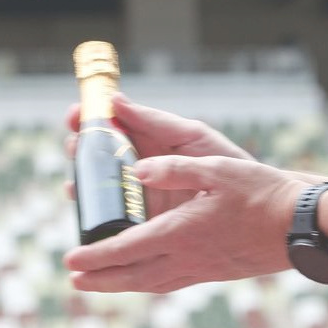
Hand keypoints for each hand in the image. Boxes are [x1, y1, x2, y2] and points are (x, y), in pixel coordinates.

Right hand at [64, 94, 252, 217]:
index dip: (87, 119)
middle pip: (95, 158)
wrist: (252, 205)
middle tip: (75, 148)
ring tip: (76, 185)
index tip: (74, 115)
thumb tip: (115, 99)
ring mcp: (137, 199)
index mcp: (146, 142)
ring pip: (98, 191)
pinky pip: (112, 223)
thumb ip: (155, 120)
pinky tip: (89, 217)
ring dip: (81, 185)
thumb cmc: (224, 163)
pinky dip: (96, 219)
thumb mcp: (190, 136)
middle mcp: (136, 170)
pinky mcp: (142, 228)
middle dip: (80, 151)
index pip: (107, 126)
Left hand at [65, 153, 315, 292]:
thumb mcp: (218, 168)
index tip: (71, 261)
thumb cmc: (262, 193)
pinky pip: (171, 283)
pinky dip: (148, 283)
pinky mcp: (215, 273)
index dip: (96, 256)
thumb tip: (138, 169)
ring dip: (121, 285)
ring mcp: (202, 269)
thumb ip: (175, 169)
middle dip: (100, 280)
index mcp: (182, 232)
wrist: (302, 227)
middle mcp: (187, 257)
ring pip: (151, 283)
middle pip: (132, 276)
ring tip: (99, 284)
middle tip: (74, 281)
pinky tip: (145, 277)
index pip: (126, 248)